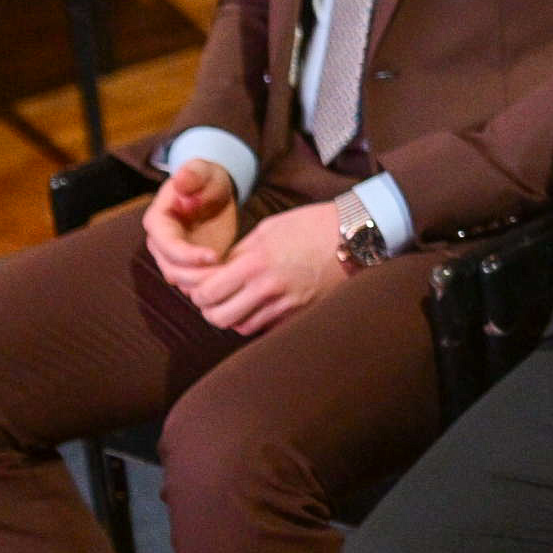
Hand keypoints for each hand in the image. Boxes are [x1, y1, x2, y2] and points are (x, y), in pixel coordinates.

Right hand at [140, 159, 240, 291]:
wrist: (214, 193)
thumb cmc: (207, 179)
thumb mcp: (204, 171)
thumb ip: (193, 173)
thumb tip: (181, 180)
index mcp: (158, 221)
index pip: (167, 246)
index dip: (188, 255)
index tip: (215, 255)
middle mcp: (160, 244)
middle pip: (173, 270)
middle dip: (199, 275)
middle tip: (228, 272)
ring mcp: (172, 257)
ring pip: (183, 282)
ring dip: (206, 284)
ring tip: (232, 275)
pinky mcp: (188, 266)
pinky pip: (195, 284)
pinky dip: (211, 285)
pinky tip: (232, 279)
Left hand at [174, 201, 345, 335]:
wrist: (355, 236)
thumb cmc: (312, 225)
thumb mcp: (268, 229)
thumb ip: (239, 252)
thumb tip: (217, 271)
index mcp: (256, 263)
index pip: (207, 292)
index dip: (197, 291)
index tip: (201, 284)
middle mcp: (268, 288)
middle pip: (219, 317)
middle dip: (210, 309)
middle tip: (214, 297)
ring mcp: (287, 304)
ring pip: (241, 327)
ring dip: (233, 317)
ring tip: (236, 302)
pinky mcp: (301, 313)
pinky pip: (267, 327)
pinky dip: (257, 320)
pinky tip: (260, 306)